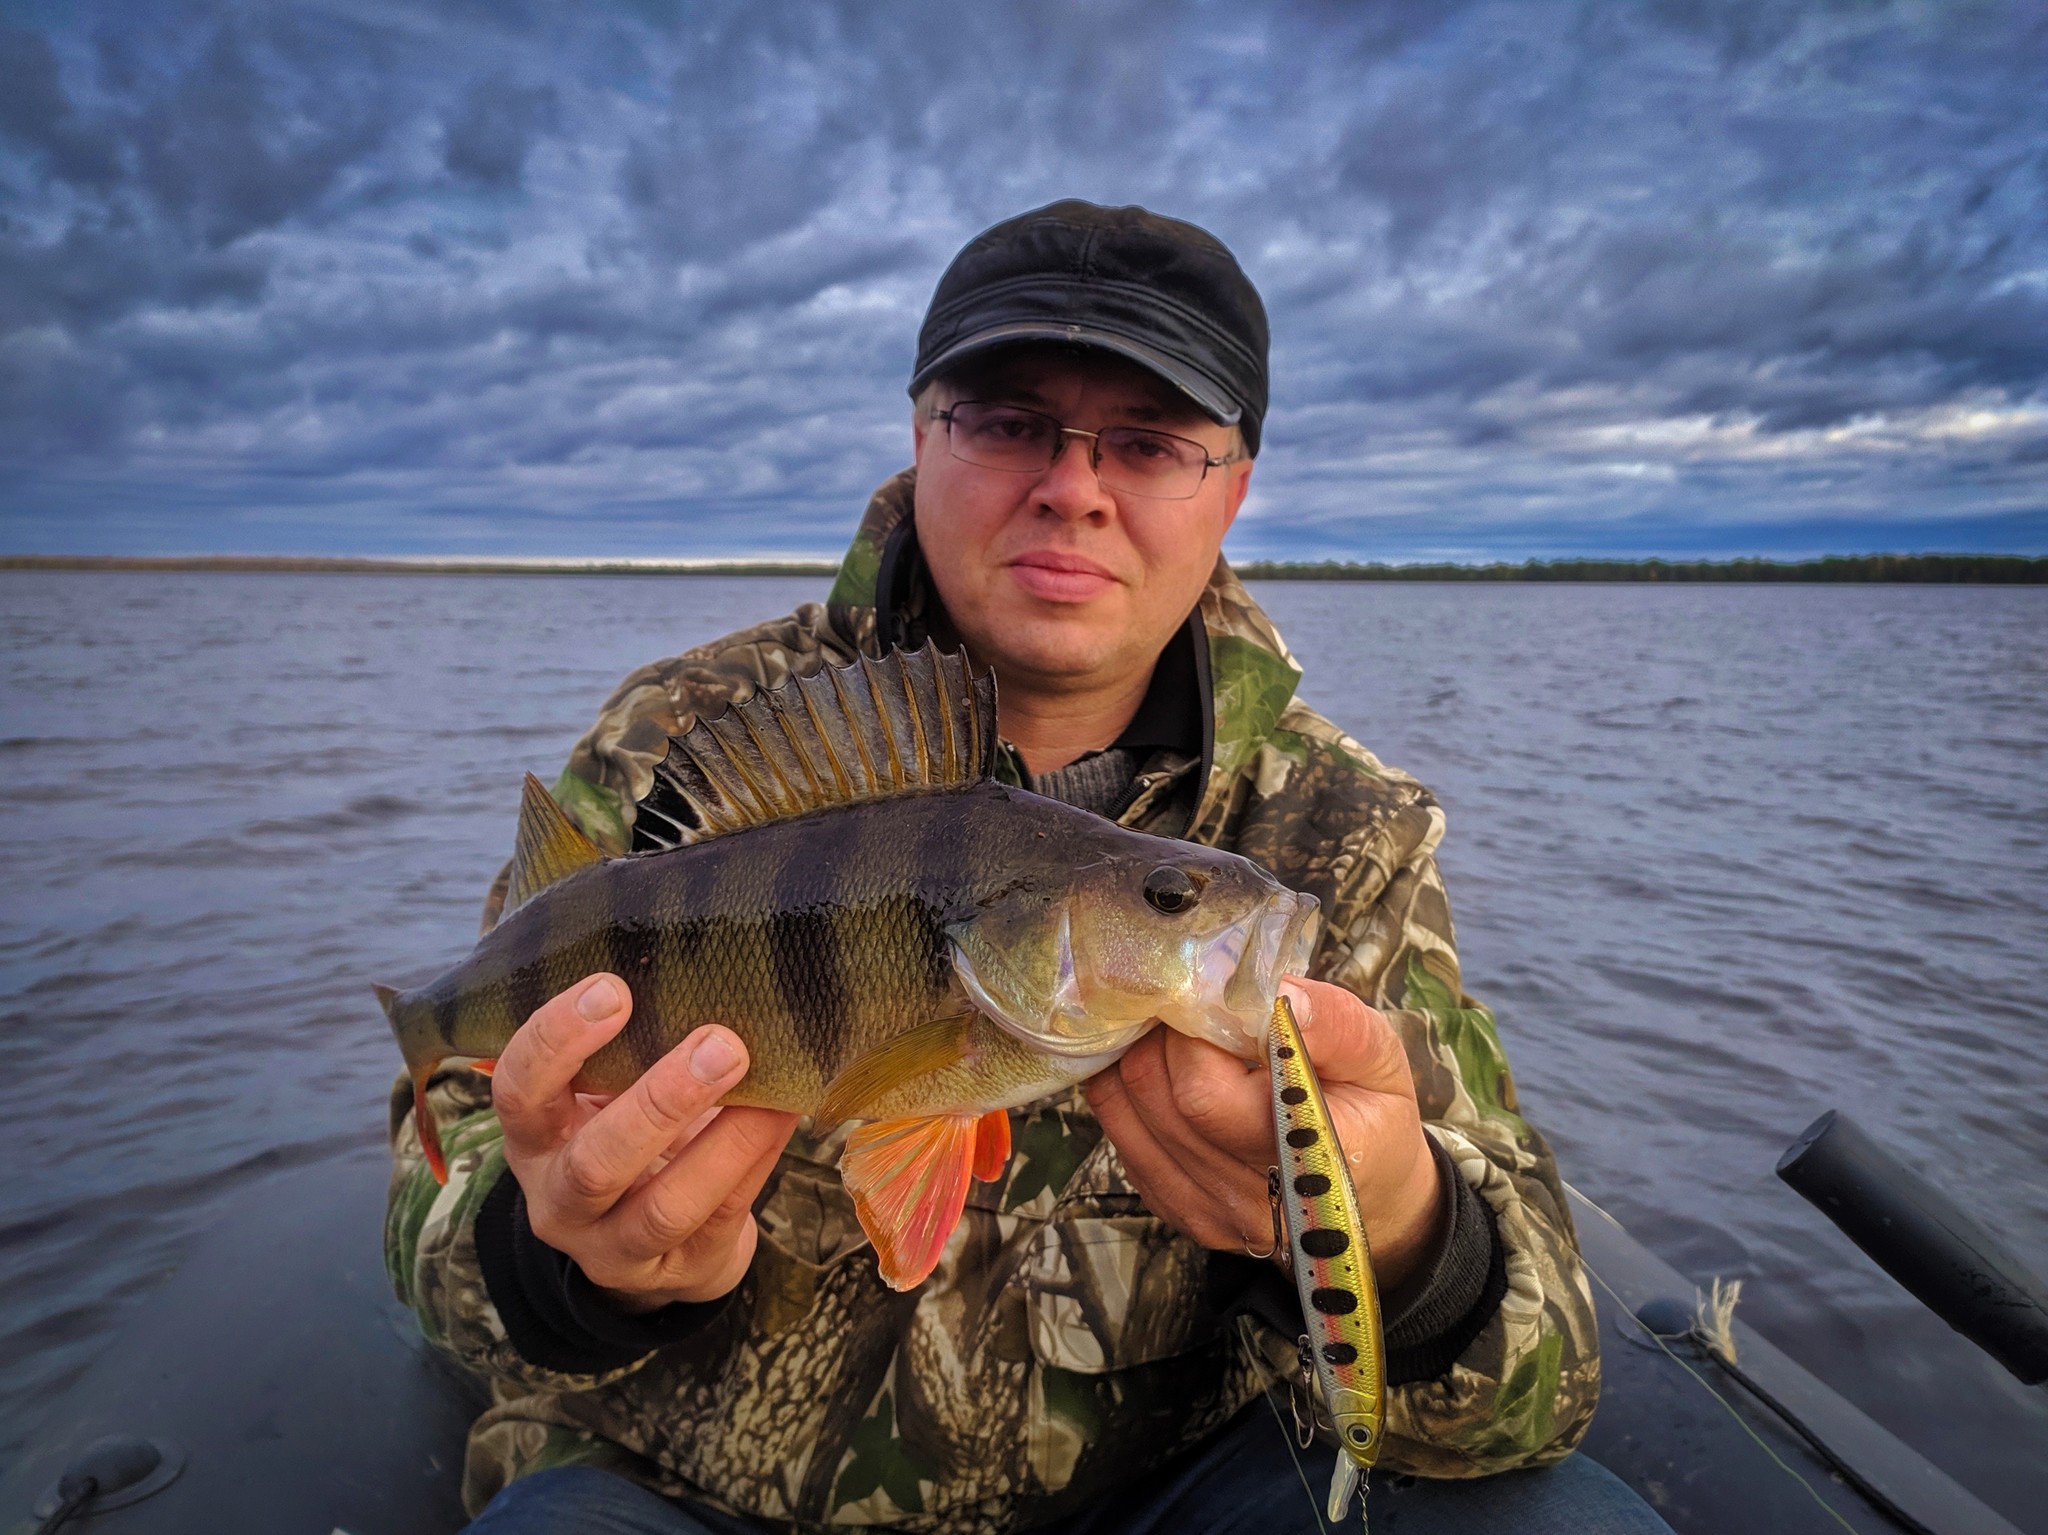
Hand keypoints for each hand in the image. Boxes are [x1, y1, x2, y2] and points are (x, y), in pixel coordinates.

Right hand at [491, 973, 799, 1311]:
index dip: (557, 1042)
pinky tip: (786, 1114)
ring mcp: (616, 1246)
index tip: (614, 988)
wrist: (654, 1248)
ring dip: (725, 1143)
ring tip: (770, 1088)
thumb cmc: (627, 1133)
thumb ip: (626, 1043)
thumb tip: (691, 952)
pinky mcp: (681, 1271)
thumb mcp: (604, 1093)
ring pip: (664, 1206)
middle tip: (720, 1042)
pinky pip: (721, 1216)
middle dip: (660, 1100)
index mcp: (534, 1137)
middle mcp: (561, 1199)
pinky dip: (756, 1161)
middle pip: (596, 1161)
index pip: (518, 1092)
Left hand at [1084, 978, 1443, 1288]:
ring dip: (1134, 1058)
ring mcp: (1209, 1212)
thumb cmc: (1374, 1117)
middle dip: (1158, 1036)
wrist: (1373, 1199)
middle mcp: (1249, 1198)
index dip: (1190, 1032)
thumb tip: (1278, 994)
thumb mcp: (1382, 1058)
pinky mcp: (1180, 1212)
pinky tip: (1160, 1067)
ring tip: (1168, 1027)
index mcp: (1307, 1157)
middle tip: (1180, 999)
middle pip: (1155, 1098)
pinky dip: (1128, 1094)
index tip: (1206, 994)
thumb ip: (1335, 1025)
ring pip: (1126, 1115)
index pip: (1204, 1093)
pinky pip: (1124, 1141)